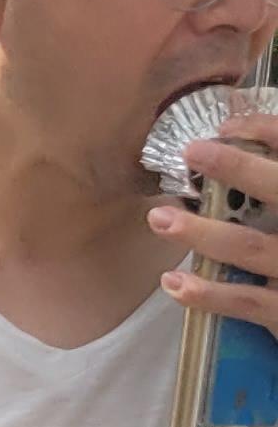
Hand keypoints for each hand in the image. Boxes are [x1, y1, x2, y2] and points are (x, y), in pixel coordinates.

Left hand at [152, 111, 277, 331]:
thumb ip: (269, 188)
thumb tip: (240, 142)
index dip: (268, 132)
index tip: (226, 125)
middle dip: (239, 169)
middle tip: (192, 151)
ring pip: (251, 246)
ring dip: (202, 232)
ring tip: (159, 218)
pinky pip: (244, 301)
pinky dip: (207, 293)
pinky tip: (172, 282)